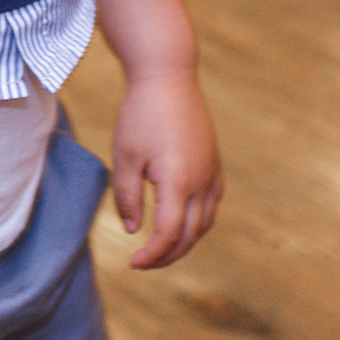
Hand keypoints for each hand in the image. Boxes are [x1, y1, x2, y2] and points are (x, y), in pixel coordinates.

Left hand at [110, 68, 222, 267]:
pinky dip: (198, 221)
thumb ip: (127, 198)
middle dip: (167, 255)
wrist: (168, 77)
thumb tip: (133, 230)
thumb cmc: (141, 114)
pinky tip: (180, 220)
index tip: (132, 263)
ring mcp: (212, 172)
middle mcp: (201, 181)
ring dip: (184, 240)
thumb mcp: (124, 157)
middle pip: (190, 235)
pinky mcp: (214, 163)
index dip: (151, 256)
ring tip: (160, 247)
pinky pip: (212, 203)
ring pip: (205, 222)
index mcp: (178, 182)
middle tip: (143, 262)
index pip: (168, 235)